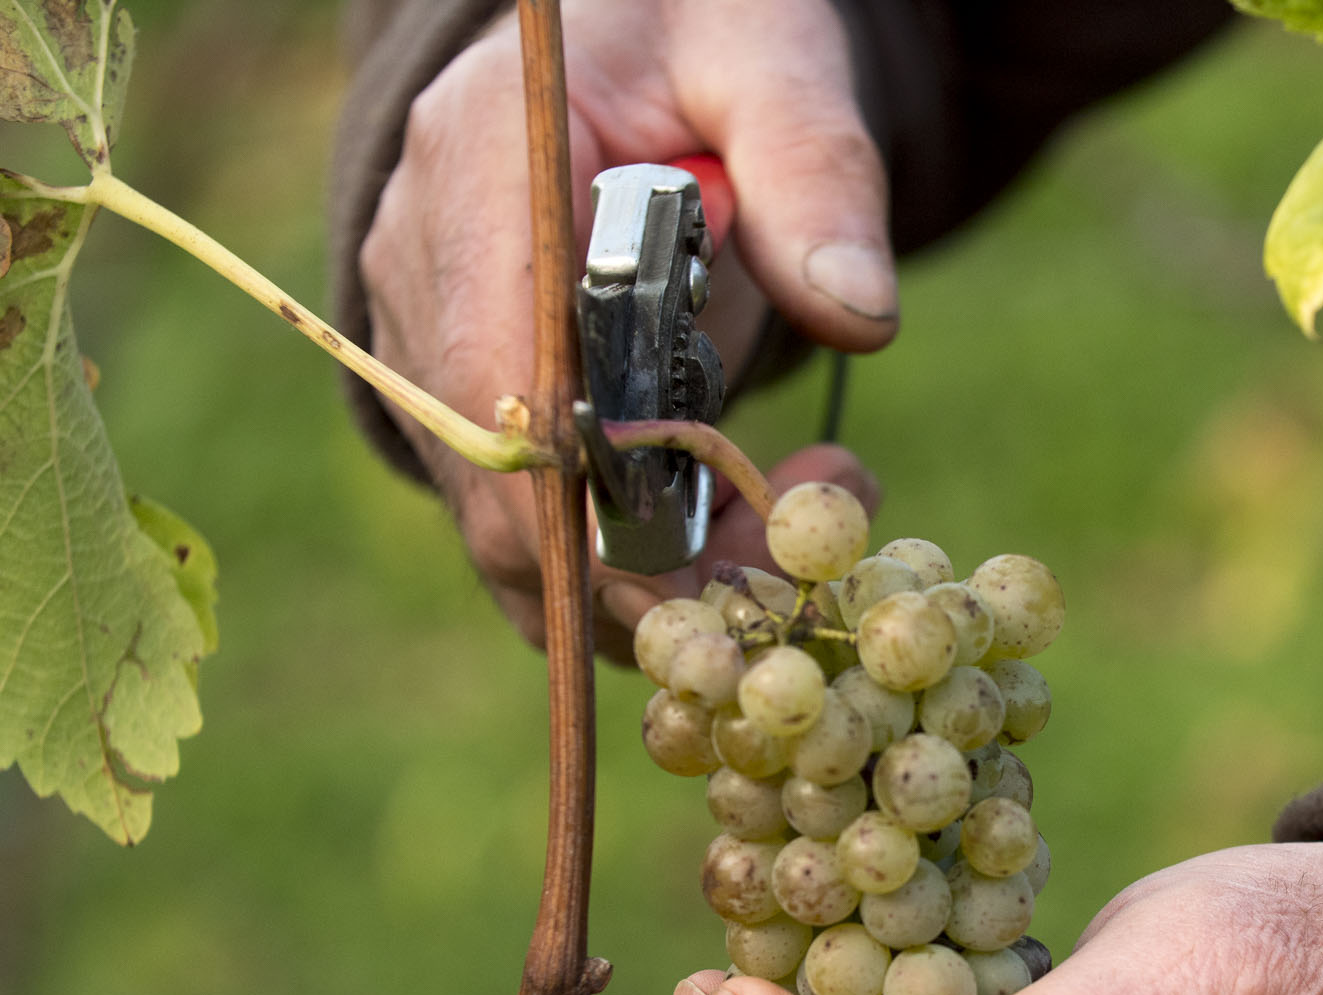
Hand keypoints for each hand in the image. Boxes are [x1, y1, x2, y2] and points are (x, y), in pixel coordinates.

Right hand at [358, 0, 895, 652]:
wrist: (632, 40)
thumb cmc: (694, 28)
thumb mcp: (769, 56)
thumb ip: (814, 165)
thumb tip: (859, 314)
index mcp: (482, 160)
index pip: (494, 369)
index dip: (584, 492)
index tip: (710, 550)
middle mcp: (426, 264)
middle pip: (500, 486)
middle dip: (651, 561)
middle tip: (805, 536)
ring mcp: (434, 343)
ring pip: (517, 534)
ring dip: (662, 574)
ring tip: (799, 516)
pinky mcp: (475, 400)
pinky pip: (541, 529)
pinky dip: (642, 564)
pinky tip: (745, 524)